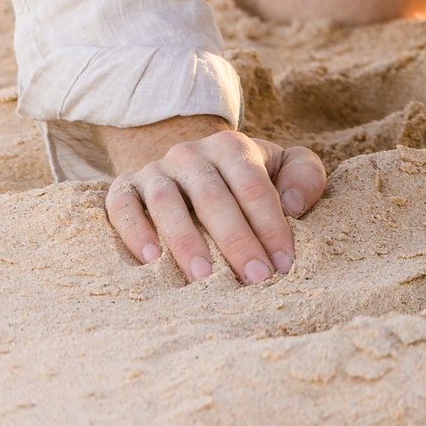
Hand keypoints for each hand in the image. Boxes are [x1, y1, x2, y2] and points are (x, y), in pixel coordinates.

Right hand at [100, 115, 326, 284]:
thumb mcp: (283, 166)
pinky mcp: (124, 186)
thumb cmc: (246, 177)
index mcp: (231, 147)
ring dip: (185, 242)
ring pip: (167, 203)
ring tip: (204, 278)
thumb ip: (304, 176)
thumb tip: (293, 205)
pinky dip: (134, 231)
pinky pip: (121, 206)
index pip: (253, 187)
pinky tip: (150, 260)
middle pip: (213, 198)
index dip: (270, 226)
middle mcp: (190, 154)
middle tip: (253, 278)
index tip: (283, 264)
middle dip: (236, 241)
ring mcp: (154, 170)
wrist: (189, 166)